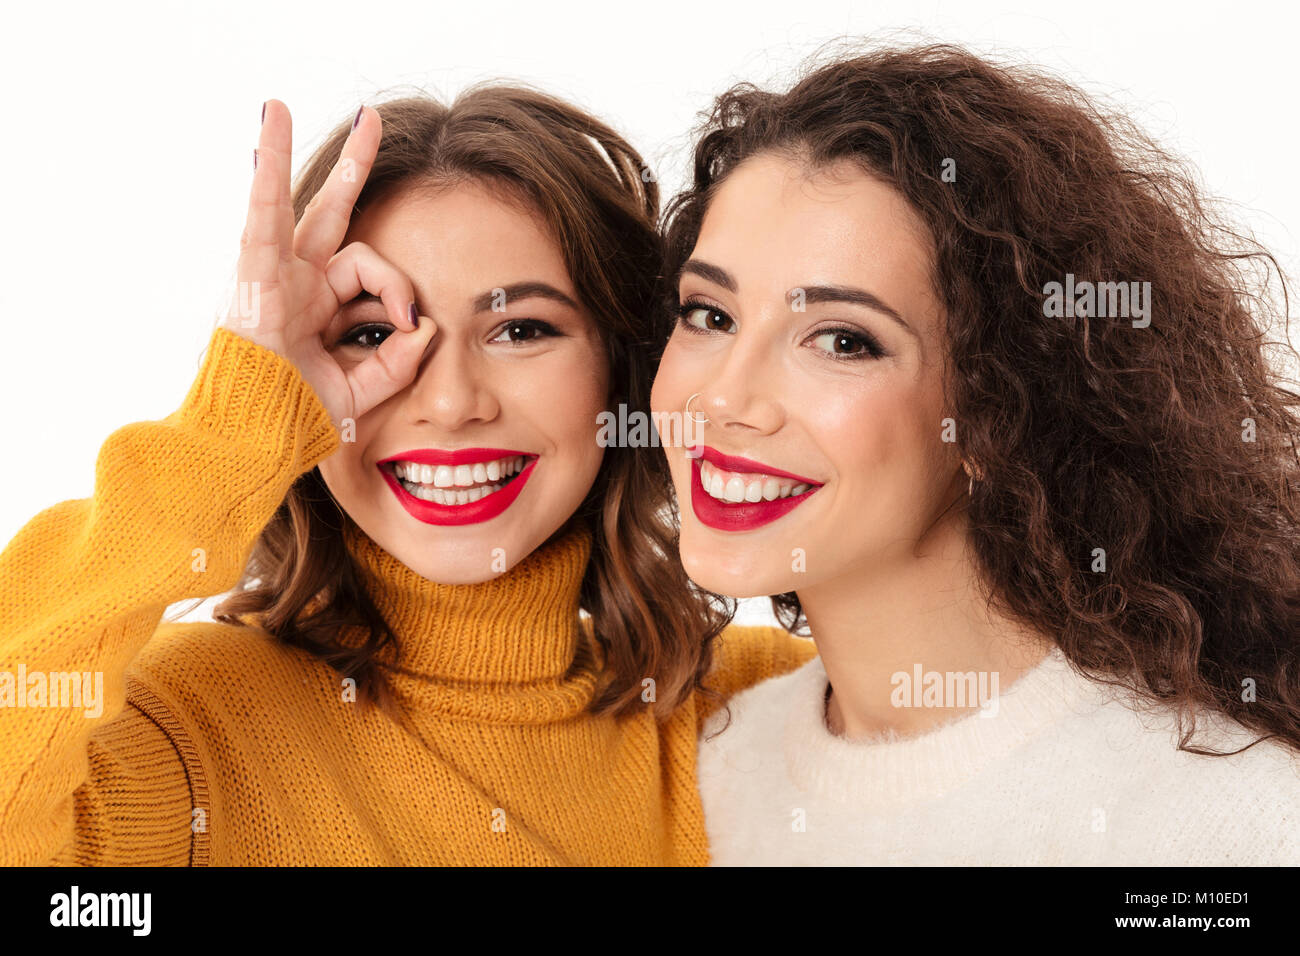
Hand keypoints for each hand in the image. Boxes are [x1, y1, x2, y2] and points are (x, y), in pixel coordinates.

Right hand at [220, 99, 434, 426]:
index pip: (369, 273)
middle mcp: (293, 283)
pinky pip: (263, 208)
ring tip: (291, 104)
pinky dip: (269, 165)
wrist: (252, 440)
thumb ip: (397, 362)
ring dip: (293, 153)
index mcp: (316, 308)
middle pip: (329, 215)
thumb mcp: (359, 390)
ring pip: (293, 202)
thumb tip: (429, 327)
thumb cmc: (294, 419)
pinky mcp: (253, 271)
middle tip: (372, 123)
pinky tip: (272, 117)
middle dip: (352, 171)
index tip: (414, 322)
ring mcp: (271, 274)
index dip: (399, 290)